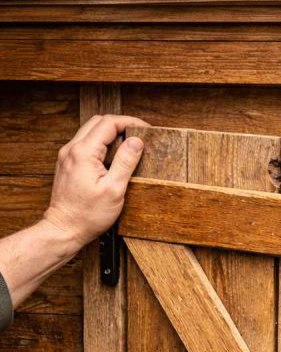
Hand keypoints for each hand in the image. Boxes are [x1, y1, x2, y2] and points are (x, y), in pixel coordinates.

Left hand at [43, 114, 148, 250]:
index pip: (108, 123)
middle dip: (120, 124)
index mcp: (84, 152)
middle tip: (138, 134)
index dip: (130, 122)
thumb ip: (125, 162)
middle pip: (98, 122)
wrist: (64, 229)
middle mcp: (72, 149)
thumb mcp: (114, 190)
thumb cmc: (87, 215)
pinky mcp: (67, 163)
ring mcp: (67, 155)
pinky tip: (111, 157)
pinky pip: (85, 144)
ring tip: (127, 145)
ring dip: (110, 133)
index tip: (145, 129)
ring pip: (90, 131)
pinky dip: (100, 144)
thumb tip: (136, 141)